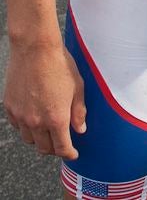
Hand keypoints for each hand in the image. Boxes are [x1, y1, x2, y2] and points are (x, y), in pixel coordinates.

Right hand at [3, 43, 85, 158]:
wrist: (35, 48)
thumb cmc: (59, 64)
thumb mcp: (78, 87)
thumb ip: (79, 111)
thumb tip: (80, 129)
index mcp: (56, 118)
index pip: (62, 147)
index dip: (69, 153)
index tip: (73, 153)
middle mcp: (36, 121)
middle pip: (44, 148)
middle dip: (54, 148)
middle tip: (61, 142)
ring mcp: (21, 115)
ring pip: (29, 139)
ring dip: (39, 139)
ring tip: (47, 130)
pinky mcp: (10, 107)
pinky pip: (17, 125)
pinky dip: (25, 126)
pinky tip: (33, 118)